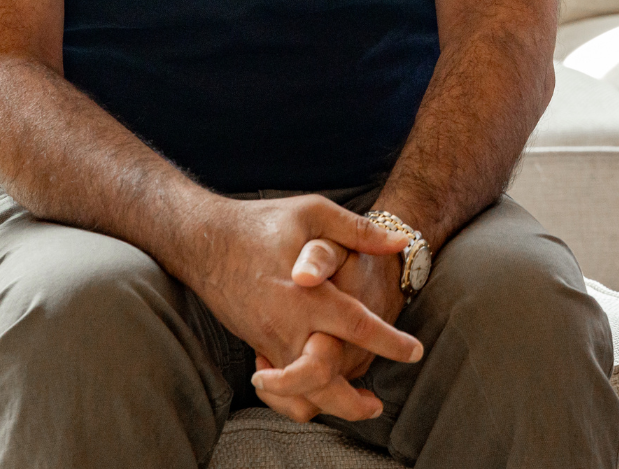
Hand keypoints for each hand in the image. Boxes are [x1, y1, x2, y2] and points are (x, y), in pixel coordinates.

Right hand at [177, 197, 420, 422]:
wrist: (203, 239)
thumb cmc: (261, 222)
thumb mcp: (313, 212)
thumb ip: (359, 231)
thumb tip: (401, 241)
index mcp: (305, 294)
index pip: (356, 326)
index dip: (389, 342)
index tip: (415, 352)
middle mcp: (285, 325)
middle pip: (321, 380)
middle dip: (351, 404)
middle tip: (377, 406)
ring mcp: (266, 340)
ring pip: (297, 393)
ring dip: (327, 405)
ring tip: (357, 404)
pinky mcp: (255, 344)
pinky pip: (278, 387)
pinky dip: (299, 397)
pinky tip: (321, 389)